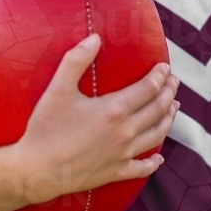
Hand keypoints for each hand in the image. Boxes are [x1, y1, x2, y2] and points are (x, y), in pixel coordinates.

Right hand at [18, 33, 178, 202]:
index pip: (148, 88)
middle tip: (174, 82)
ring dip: (168, 119)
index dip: (159, 76)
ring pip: (156, 135)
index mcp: (115, 110)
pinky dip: (153, 162)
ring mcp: (123, 155)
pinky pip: (142, 168)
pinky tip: (159, 158)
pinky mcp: (115, 173)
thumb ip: (76, 60)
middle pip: (158, 110)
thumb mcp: (58, 89)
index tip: (165, 67)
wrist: (37, 170)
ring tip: (174, 108)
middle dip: (169, 93)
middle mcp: (125, 132)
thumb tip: (95, 38)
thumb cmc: (45, 128)